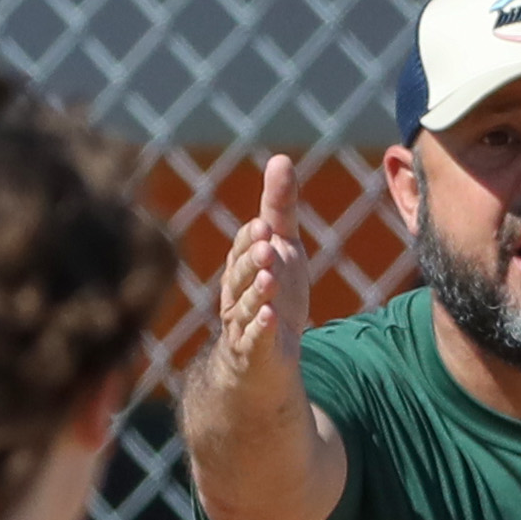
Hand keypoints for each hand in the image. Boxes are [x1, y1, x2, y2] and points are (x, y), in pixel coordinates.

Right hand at [209, 155, 306, 400]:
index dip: (253, 237)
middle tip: (266, 245)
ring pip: (247, 305)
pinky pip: (255, 339)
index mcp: (243, 266)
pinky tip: (272, 317)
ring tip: (270, 278)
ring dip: (257, 291)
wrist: (266, 361)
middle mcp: (236, 293)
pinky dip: (262, 328)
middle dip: (252, 260)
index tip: (265, 224)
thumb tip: (280, 158)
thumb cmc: (274, 296)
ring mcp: (243, 324)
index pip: (244, 247)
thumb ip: (280, 208)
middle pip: (241, 274)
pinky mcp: (255, 353)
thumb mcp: (284, 249)